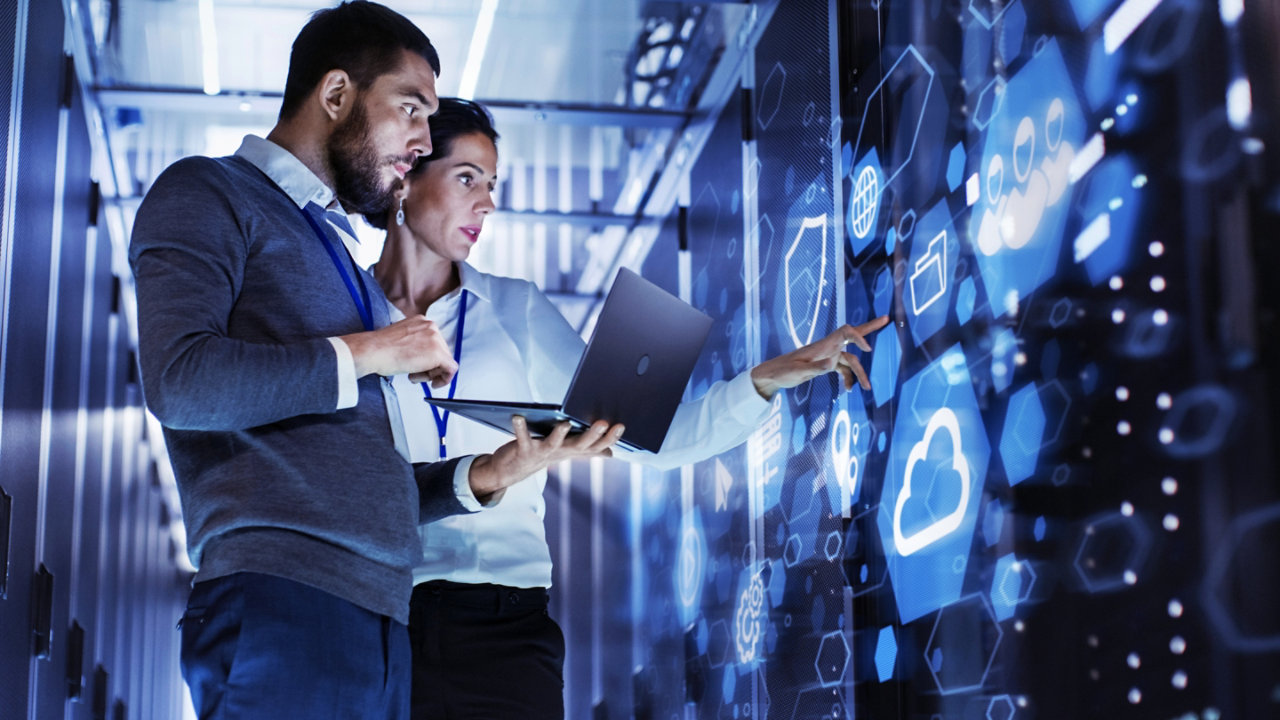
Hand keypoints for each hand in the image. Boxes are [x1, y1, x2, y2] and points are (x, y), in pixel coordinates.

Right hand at [339, 316, 457, 386]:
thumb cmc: (380, 348)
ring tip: (414, 376)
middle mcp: (431, 327)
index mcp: (422, 321)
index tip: (421, 366)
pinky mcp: (438, 353)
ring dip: (432, 373)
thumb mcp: (401, 339)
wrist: (373, 351)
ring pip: (445, 361)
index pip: (435, 342)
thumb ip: (416, 344)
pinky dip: (444, 379)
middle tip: (416, 374)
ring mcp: (436, 339)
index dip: (428, 358)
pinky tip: (433, 383)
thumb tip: (423, 357)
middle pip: (442, 351)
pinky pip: (451, 369)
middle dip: (430, 367)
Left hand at [467, 416, 624, 501]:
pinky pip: (522, 438)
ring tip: (565, 423)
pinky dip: (520, 427)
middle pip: (580, 445)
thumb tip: (610, 453)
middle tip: (603, 423)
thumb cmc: (541, 455)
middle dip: (592, 435)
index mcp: (572, 450)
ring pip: (553, 444)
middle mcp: (560, 453)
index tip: (621, 426)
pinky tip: (518, 416)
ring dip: (559, 434)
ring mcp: (542, 453)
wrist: (511, 471)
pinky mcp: (523, 450)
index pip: (596, 446)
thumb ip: (588, 450)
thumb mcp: (566, 452)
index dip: (609, 438)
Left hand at [749, 316, 890, 397]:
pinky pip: (843, 369)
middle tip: (887, 318)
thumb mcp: (798, 372)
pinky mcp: (825, 364)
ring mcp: (828, 355)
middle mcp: (828, 347)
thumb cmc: (783, 371)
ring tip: (867, 388)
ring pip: (851, 360)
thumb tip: (831, 365)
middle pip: (852, 335)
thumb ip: (815, 368)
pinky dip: (848, 378)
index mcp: (822, 345)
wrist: (773, 375)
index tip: (867, 349)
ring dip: (860, 373)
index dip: (858, 337)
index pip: (845, 332)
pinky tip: (848, 390)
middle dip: (870, 328)